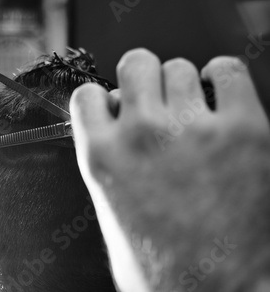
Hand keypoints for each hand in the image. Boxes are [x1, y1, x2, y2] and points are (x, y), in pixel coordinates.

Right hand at [70, 49, 269, 291]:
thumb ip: (106, 164)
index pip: (87, 94)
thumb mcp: (109, 214)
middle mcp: (141, 133)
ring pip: (179, 66)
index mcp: (102, 156)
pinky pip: (227, 71)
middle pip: (136, 63)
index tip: (116, 108)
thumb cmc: (164, 268)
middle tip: (156, 101)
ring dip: (183, 85)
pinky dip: (223, 78)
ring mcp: (192, 127)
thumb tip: (113, 131)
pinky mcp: (243, 128)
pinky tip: (221, 98)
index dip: (104, 100)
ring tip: (192, 111)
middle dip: (143, 78)